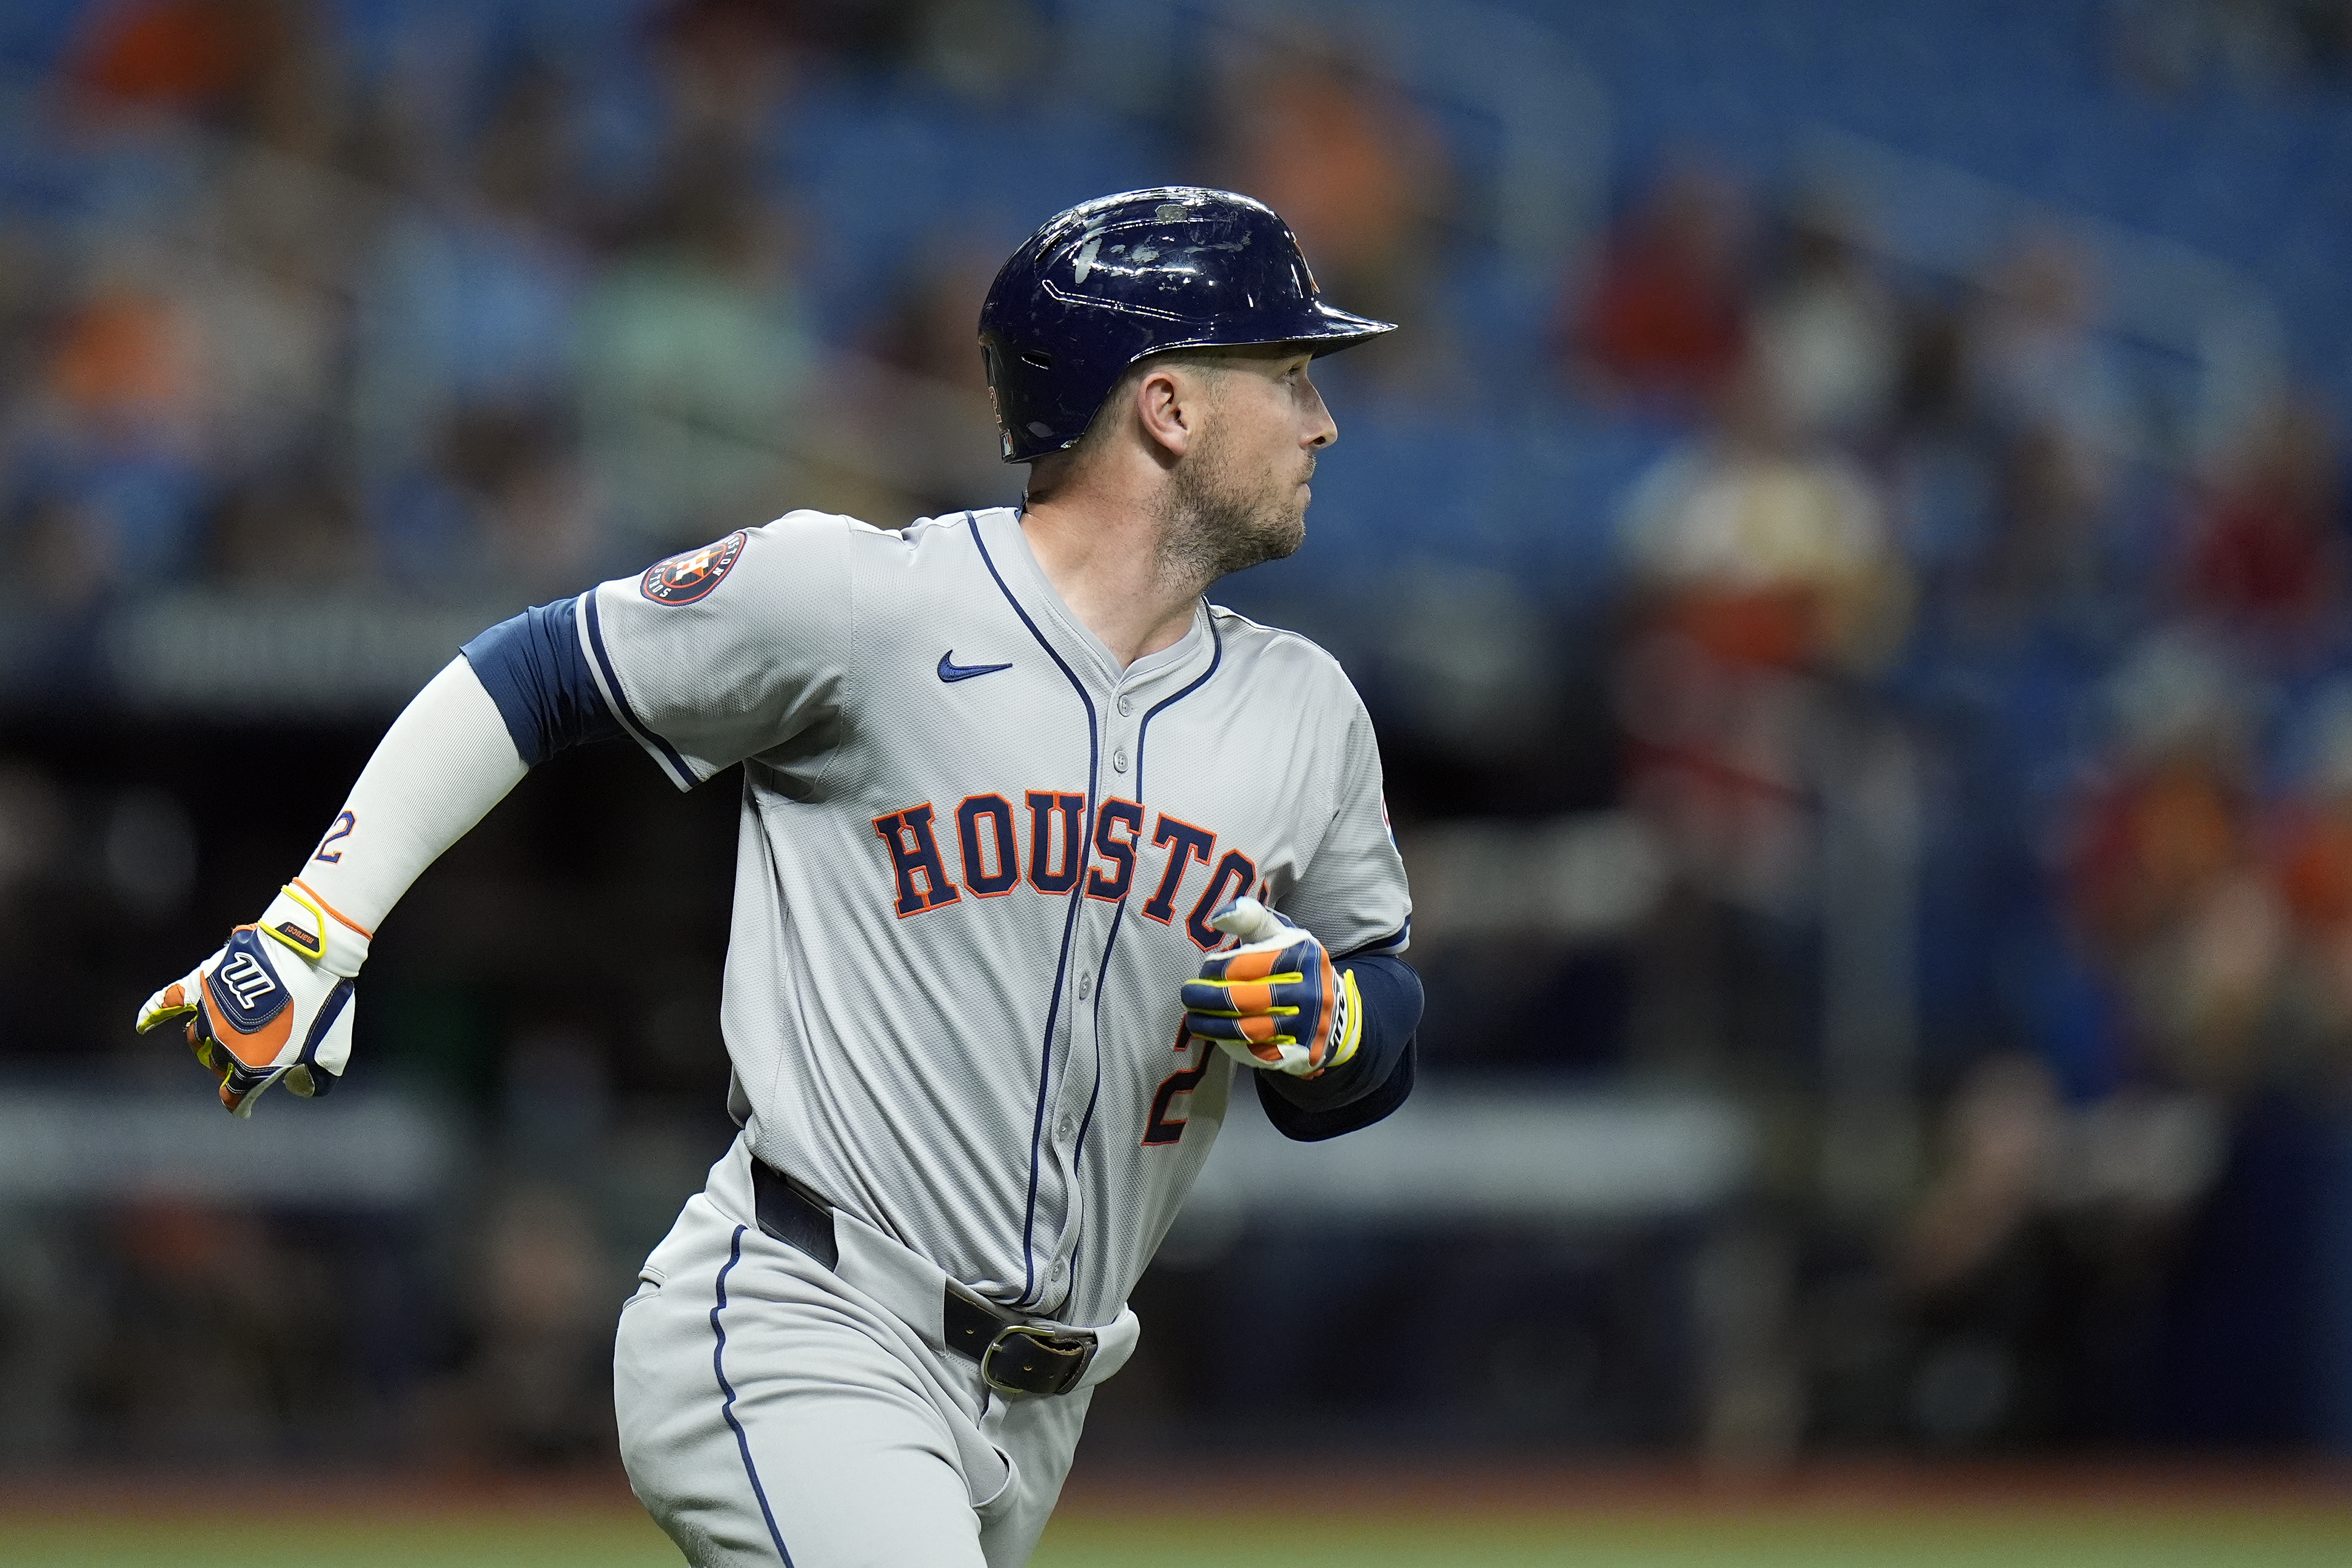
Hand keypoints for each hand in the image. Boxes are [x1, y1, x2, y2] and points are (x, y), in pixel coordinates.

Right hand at [135, 882, 367, 1116]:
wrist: (310, 952)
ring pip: (197, 1038)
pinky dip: (153, 1013)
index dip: (238, 1105)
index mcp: (252, 1064)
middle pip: (216, 1063)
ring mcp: (209, 1012)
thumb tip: (297, 1087)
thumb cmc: (325, 1003)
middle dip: (229, 1065)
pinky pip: (168, 1000)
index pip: (235, 1095)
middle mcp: (224, 1043)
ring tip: (221, 1038)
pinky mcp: (202, 982)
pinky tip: (144, 1023)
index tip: (240, 1111)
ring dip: (207, 1043)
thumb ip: (317, 1080)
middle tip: (246, 1057)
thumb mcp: (333, 1051)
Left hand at [1179, 896, 1360, 1077]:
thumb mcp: (1280, 933)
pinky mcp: (1306, 1052)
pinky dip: (1235, 1046)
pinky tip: (1217, 1037)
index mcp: (1304, 957)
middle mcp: (1312, 992)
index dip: (1218, 970)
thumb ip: (1251, 918)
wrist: (1333, 1005)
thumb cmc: (1293, 963)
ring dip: (1214, 1027)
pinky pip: (1261, 1052)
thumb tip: (1219, 917)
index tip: (1203, 973)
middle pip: (1247, 1000)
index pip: (1249, 965)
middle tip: (1187, 997)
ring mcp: (1311, 1026)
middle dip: (1208, 1000)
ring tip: (1194, 1020)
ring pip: (1250, 1030)